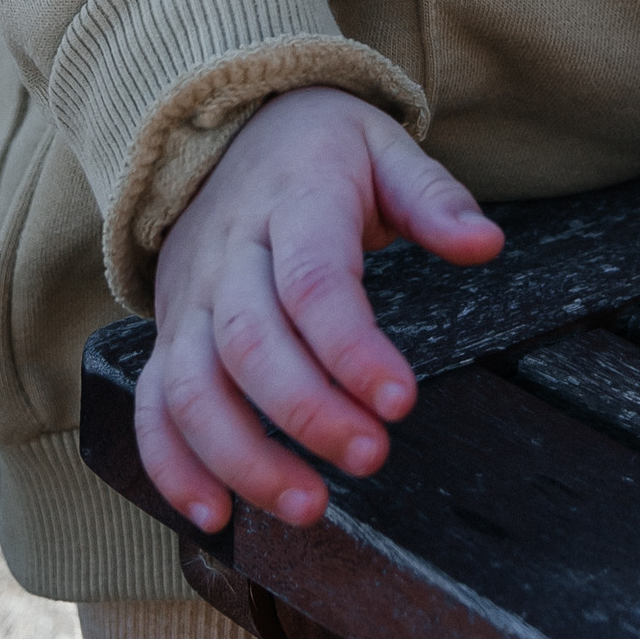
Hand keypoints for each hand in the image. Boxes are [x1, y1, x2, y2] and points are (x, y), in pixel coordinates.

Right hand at [136, 85, 502, 533]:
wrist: (228, 125)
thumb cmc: (321, 149)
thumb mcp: (384, 148)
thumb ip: (433, 198)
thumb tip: (486, 243)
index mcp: (293, 199)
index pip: (313, 282)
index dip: (352, 348)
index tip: (401, 402)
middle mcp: (229, 253)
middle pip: (251, 343)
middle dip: (308, 413)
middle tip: (371, 458)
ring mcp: (189, 298)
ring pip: (195, 386)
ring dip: (244, 457)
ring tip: (308, 506)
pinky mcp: (168, 333)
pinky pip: (153, 404)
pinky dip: (171, 465)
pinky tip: (215, 514)